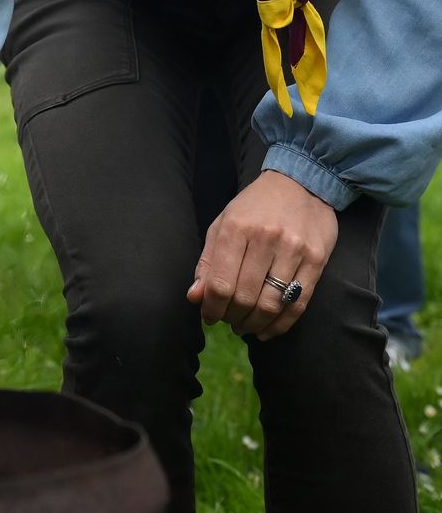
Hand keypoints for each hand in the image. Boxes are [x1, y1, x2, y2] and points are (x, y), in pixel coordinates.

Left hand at [187, 170, 337, 338]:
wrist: (300, 182)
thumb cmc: (255, 206)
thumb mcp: (224, 224)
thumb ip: (208, 261)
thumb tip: (195, 297)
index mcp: (236, 227)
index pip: (220, 283)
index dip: (211, 308)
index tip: (209, 316)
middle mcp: (265, 238)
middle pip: (245, 297)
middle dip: (232, 318)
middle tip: (229, 321)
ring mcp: (294, 250)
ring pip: (271, 304)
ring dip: (254, 324)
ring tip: (245, 326)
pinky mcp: (317, 260)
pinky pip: (298, 304)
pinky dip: (280, 325)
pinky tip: (267, 329)